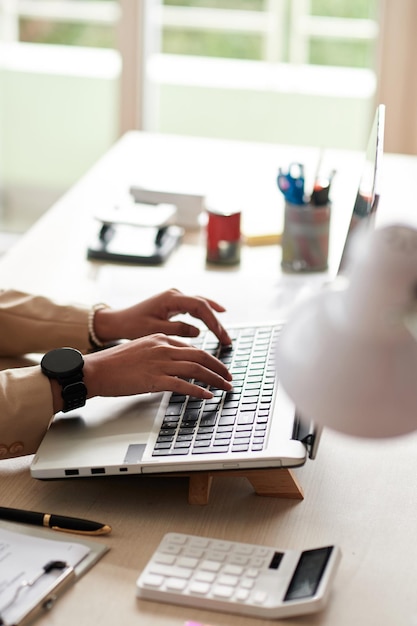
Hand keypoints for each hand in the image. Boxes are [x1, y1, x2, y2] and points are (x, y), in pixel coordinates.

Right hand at [82, 334, 232, 402]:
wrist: (95, 370)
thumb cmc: (113, 364)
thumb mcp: (140, 350)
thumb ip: (159, 354)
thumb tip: (174, 366)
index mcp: (160, 338)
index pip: (191, 347)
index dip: (208, 358)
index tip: (217, 366)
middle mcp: (162, 347)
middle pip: (200, 356)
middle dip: (218, 367)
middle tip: (229, 376)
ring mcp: (159, 363)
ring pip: (196, 369)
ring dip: (215, 379)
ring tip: (225, 386)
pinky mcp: (154, 379)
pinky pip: (183, 385)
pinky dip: (199, 390)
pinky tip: (208, 395)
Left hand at [93, 288, 231, 344]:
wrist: (118, 321)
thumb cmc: (132, 325)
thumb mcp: (155, 330)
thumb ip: (177, 330)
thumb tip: (198, 332)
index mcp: (171, 299)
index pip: (199, 307)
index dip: (213, 322)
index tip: (221, 337)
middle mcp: (175, 294)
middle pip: (203, 305)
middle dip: (217, 323)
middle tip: (227, 340)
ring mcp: (175, 297)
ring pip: (200, 305)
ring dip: (213, 318)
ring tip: (224, 334)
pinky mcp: (173, 303)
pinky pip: (195, 307)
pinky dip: (206, 313)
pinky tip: (217, 317)